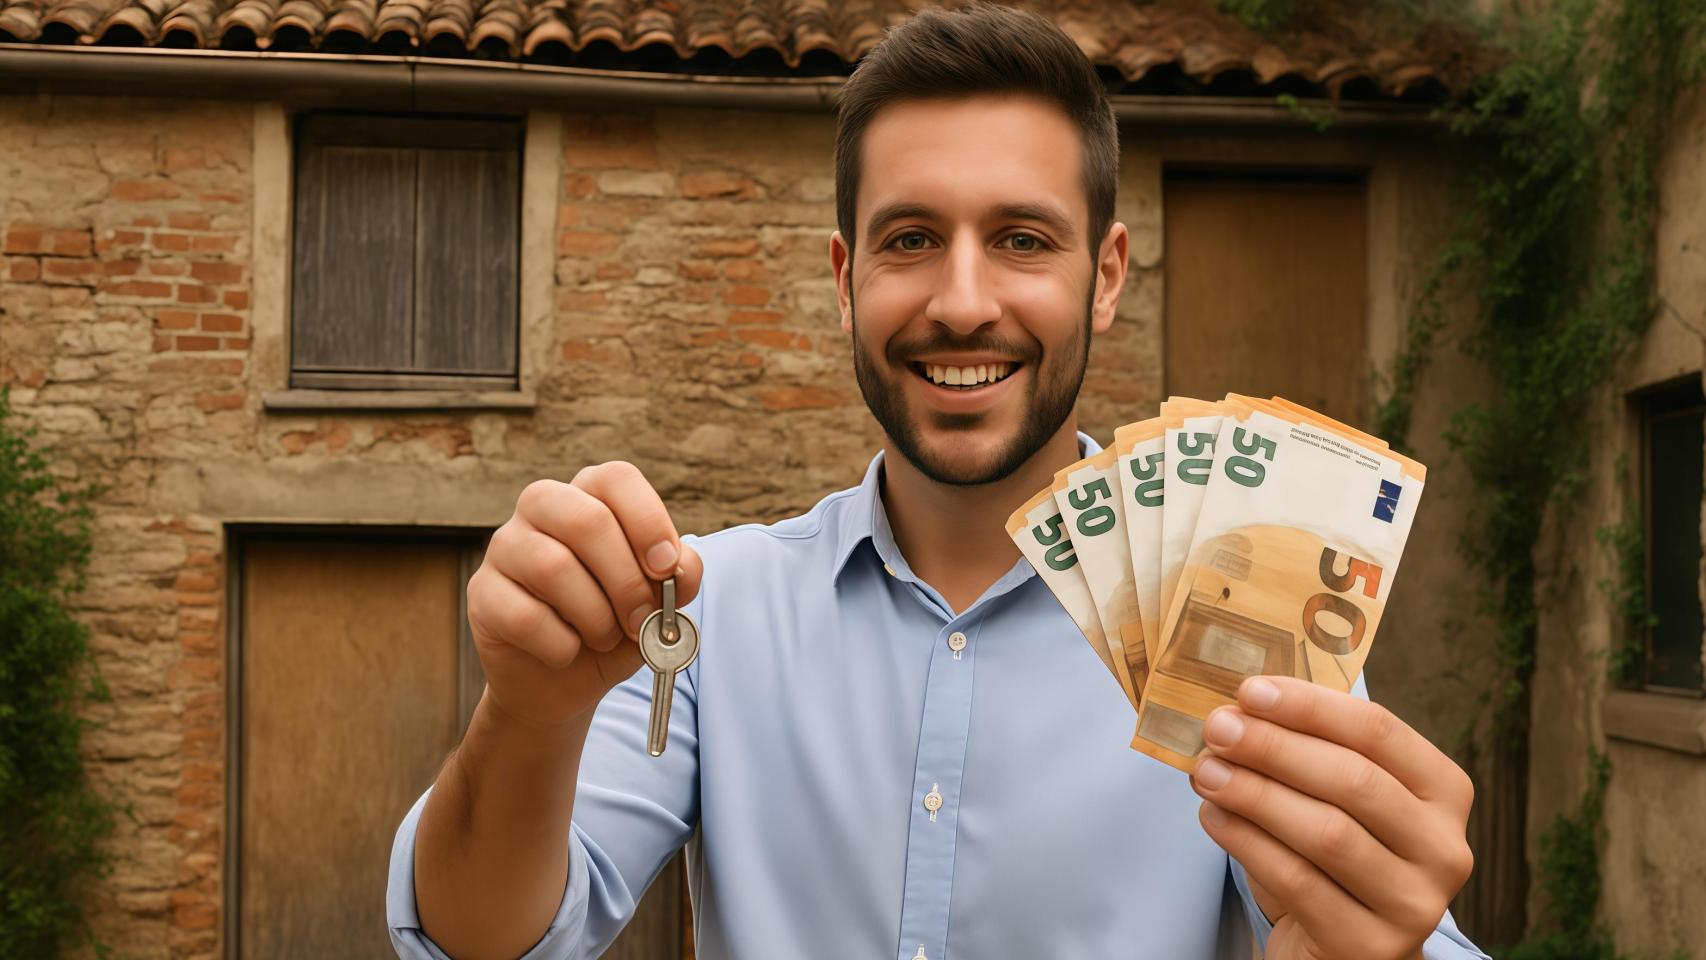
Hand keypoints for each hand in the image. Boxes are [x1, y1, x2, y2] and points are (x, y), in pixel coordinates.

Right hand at [466, 462, 703, 728]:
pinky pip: (525, 615)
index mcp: (590, 495)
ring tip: (604, 637)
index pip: (616, 478)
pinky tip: (566, 651)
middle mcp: (543, 507)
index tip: (666, 567)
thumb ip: (677, 578)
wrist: (563, 679)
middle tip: (641, 620)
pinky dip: (560, 645)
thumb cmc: (614, 625)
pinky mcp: (482, 592)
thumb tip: (681, 567)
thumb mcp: (658, 602)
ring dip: (595, 616)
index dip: (647, 520)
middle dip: (626, 580)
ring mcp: (505, 546)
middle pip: (586, 521)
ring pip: (552, 567)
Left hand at [1189, 676, 1474, 959]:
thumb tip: (1239, 705)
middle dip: (1274, 747)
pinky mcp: (1371, 945)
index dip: (1309, 706)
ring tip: (1206, 772)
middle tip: (1217, 728)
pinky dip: (1247, 842)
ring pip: (1327, 832)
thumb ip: (1308, 749)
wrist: (1345, 950)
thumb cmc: (1335, 858)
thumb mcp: (1337, 798)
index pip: (1379, 731)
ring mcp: (1414, 903)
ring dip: (1255, 794)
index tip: (1248, 691)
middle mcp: (1444, 848)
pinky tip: (1212, 816)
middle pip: (1353, 780)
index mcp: (1444, 791)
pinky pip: (1299, 881)